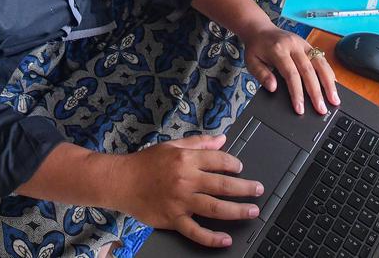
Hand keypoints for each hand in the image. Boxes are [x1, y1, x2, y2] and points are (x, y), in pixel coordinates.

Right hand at [115, 134, 262, 247]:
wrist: (120, 181)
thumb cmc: (145, 163)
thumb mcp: (172, 145)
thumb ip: (198, 143)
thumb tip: (221, 139)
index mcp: (185, 159)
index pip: (218, 160)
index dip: (233, 163)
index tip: (241, 168)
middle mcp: (185, 179)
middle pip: (222, 185)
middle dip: (245, 188)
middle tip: (258, 190)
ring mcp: (180, 201)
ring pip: (215, 208)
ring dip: (237, 210)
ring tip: (252, 211)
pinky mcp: (173, 219)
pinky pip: (195, 231)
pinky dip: (211, 238)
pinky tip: (225, 239)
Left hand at [240, 24, 339, 115]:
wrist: (260, 29)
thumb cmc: (256, 48)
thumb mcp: (251, 61)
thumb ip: (261, 75)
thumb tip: (273, 88)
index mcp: (278, 49)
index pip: (291, 74)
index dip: (297, 93)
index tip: (300, 108)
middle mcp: (293, 45)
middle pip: (308, 70)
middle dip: (316, 92)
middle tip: (321, 109)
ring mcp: (303, 44)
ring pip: (320, 63)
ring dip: (329, 83)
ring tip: (334, 99)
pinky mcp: (309, 45)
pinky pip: (322, 59)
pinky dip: (329, 73)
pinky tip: (334, 85)